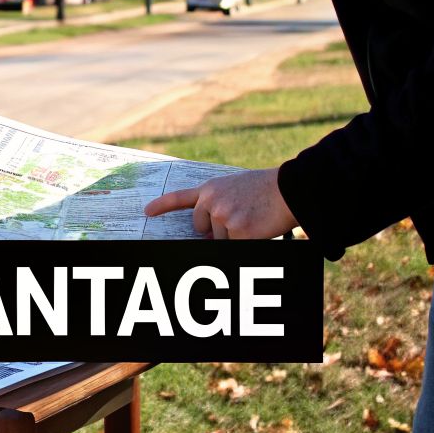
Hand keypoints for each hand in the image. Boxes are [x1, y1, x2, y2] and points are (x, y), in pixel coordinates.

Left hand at [143, 167, 297, 239]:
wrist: (287, 189)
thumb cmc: (264, 189)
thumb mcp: (234, 187)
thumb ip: (216, 204)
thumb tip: (207, 233)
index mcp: (210, 188)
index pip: (179, 198)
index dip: (161, 206)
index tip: (147, 212)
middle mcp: (212, 202)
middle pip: (200, 228)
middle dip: (212, 229)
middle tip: (237, 217)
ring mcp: (223, 217)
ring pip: (219, 239)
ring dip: (233, 235)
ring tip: (251, 217)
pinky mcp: (237, 232)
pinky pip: (234, 245)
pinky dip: (245, 241)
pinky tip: (256, 227)